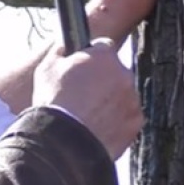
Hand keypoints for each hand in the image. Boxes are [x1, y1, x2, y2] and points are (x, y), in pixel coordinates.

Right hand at [32, 39, 143, 159]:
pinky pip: (126, 116)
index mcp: (104, 56)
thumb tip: (63, 44)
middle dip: (102, 80)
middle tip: (82, 94)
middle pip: (114, 72)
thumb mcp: (47, 67)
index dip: (91, 56)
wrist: (65, 140)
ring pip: (122, 95)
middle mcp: (124, 74)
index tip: (84, 67)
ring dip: (110, 100)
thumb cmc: (54, 101)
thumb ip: (60, 51)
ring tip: (87, 114)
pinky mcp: (136, 122)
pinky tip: (96, 126)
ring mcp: (132, 99)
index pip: (103, 46)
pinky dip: (116, 120)